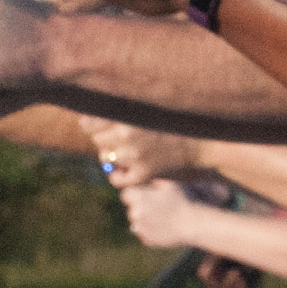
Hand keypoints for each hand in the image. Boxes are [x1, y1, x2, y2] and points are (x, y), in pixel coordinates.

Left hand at [83, 119, 208, 187]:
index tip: (97, 123)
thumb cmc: (172, 119)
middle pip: (96, 140)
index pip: (89, 122)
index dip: (91, 123)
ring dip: (111, 154)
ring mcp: (135, 156)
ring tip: (126, 149)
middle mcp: (127, 136)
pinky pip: (118, 179)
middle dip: (104, 137)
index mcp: (126, 116)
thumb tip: (86, 118)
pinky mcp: (144, 173)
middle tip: (118, 135)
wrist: (200, 140)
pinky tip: (123, 170)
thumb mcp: (145, 108)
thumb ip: (120, 109)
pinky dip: (117, 176)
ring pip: (105, 157)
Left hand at [115, 176, 230, 251]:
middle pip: (132, 209)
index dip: (136, 194)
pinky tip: (165, 227)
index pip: (126, 194)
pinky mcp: (147, 240)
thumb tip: (147, 187)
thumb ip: (153, 185)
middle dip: (141, 207)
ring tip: (163, 218)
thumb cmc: (183, 200)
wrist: (193, 223)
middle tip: (158, 207)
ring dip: (145, 219)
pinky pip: (145, 233)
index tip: (146, 195)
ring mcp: (140, 228)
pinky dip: (151, 231)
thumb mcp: (169, 185)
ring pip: (138, 222)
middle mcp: (135, 213)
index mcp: (139, 197)